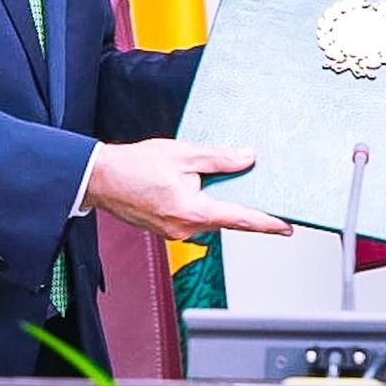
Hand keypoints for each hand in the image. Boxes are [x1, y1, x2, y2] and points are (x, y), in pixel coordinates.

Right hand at [83, 138, 293, 239]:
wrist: (99, 178)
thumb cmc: (135, 166)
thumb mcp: (184, 154)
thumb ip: (220, 159)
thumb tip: (247, 159)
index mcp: (193, 212)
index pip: (240, 219)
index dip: (266, 223)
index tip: (286, 227)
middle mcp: (185, 229)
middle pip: (224, 217)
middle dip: (237, 201)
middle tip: (247, 182)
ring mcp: (174, 231)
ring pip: (207, 216)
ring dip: (212, 199)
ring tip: (202, 174)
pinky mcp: (166, 228)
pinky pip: (191, 216)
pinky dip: (198, 202)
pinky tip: (190, 184)